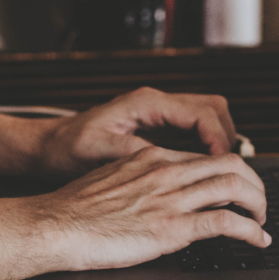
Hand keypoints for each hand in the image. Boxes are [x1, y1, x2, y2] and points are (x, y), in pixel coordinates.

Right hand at [31, 146, 269, 270]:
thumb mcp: (111, 182)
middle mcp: (166, 172)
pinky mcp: (172, 227)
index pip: (205, 157)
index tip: (238, 187)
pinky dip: (251, 231)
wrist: (54, 225)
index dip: (230, 172)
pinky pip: (226, 223)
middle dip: (254, 183)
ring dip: (259, 205)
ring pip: (235, 187)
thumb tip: (156, 196)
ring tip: (263, 221)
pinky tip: (257, 240)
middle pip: (230, 164)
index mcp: (151, 159)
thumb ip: (139, 183)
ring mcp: (171, 198)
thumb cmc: (73, 211)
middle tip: (259, 203)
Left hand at [36, 87, 236, 177]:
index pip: (202, 113)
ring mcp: (158, 116)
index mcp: (146, 104)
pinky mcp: (156, 130)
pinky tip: (201, 176)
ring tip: (221, 176)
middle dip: (228, 139)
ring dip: (219, 144)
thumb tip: (172, 163)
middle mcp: (156, 104)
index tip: (225, 166)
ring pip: (208, 120)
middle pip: (214, 110)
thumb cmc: (66, 150)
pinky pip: (193, 134)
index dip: (219, 140)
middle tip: (231, 171)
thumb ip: (136, 154)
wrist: (46, 149)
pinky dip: (205, 151)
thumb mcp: (99, 153)